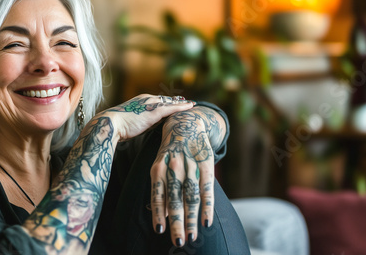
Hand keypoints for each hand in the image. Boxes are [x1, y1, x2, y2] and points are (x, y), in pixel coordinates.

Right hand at [101, 94, 193, 140]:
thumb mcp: (130, 121)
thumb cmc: (117, 127)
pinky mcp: (154, 111)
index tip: (173, 101)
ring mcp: (151, 104)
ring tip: (192, 104)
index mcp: (140, 101)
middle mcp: (147, 100)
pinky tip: (190, 106)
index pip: (157, 100)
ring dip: (182, 103)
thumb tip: (148, 125)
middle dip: (176, 100)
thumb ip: (141, 121)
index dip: (166, 101)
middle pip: (165, 99)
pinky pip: (172, 108)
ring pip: (170, 102)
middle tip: (187, 101)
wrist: (111, 124)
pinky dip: (182, 107)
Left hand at [150, 108, 221, 246]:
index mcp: (158, 168)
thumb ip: (162, 189)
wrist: (186, 123)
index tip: (161, 232)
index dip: (158, 214)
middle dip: (177, 223)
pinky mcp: (206, 164)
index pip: (157, 196)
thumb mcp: (160, 165)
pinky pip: (207, 189)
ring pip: (191, 198)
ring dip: (191, 219)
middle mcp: (173, 168)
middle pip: (175, 200)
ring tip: (192, 237)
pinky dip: (207, 206)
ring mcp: (190, 166)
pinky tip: (206, 221)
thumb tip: (163, 214)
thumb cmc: (169, 150)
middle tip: (179, 241)